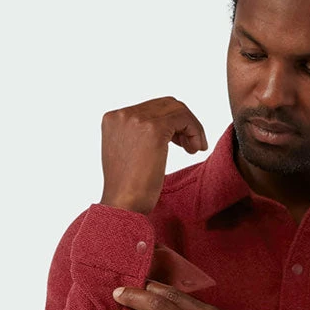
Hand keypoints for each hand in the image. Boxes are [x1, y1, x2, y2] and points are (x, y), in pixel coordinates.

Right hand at [99, 97, 207, 214]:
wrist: (123, 205)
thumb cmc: (128, 189)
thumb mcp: (128, 153)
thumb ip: (139, 135)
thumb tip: (166, 129)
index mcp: (113, 119)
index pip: (150, 108)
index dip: (170, 123)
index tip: (180, 143)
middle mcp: (122, 114)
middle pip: (164, 104)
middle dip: (182, 123)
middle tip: (191, 146)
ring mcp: (136, 119)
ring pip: (176, 108)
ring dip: (191, 127)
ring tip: (195, 149)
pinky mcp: (153, 128)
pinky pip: (183, 118)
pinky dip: (195, 130)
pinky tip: (196, 149)